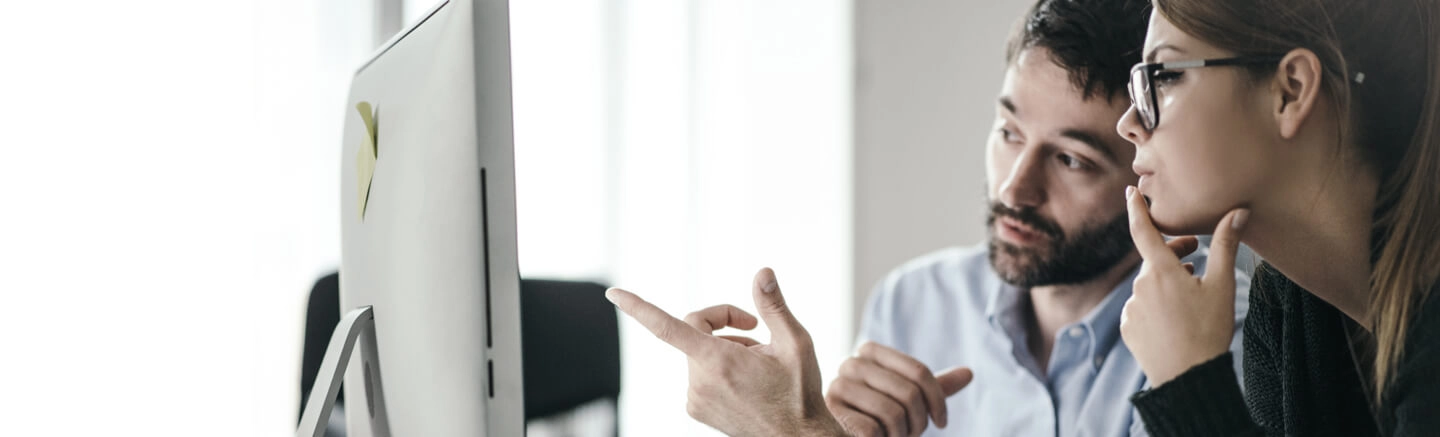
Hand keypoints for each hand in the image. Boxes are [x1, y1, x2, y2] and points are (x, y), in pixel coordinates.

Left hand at [607, 268, 846, 436]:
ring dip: (725, 349)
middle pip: (695, 332)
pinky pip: (700, 374)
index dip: (638, 307)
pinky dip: (719, 368)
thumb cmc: (799, 393)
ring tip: (758, 365)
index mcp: (717, 361)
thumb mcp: (796, 344)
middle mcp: (698, 381)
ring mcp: (695, 398)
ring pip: (699, 354)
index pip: (666, 327)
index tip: (613, 294)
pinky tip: (747, 381)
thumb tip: (762, 273)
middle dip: (724, 325)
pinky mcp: (696, 409)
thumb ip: (773, 306)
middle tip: (755, 330)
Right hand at [825, 342, 972, 436]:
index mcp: (870, 351)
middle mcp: (850, 363)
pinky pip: (873, 428)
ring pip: (893, 412)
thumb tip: (969, 372)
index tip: (942, 421)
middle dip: (919, 421)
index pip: (920, 372)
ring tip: (894, 436)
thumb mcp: (909, 399)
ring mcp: (837, 386)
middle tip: (913, 433)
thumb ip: (934, 386)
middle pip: (909, 393)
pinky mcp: (831, 412)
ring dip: (902, 433)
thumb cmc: (881, 416)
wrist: (846, 432)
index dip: (938, 400)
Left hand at [1120, 185, 1246, 385]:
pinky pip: (1141, 306)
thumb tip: (1237, 211)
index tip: (1131, 192)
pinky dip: (1156, 303)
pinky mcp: (1128, 327)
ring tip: (1191, 287)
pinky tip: (1176, 314)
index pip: (1143, 230)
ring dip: (1167, 280)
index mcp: (1161, 272)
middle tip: (1195, 252)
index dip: (1136, 209)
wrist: (1187, 378)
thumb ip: (1225, 246)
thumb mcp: (1222, 286)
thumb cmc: (1209, 330)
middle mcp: (1140, 286)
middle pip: (1153, 260)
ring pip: (1149, 284)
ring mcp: (1131, 308)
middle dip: (1172, 252)